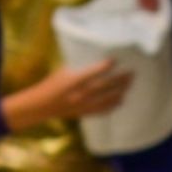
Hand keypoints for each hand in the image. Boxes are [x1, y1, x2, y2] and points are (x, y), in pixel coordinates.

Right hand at [2, 59, 133, 132]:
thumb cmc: (50, 85)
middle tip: (131, 73)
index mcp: (72, 81)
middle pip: (104, 86)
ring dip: (120, 91)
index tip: (115, 60)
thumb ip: (77, 67)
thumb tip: (95, 58)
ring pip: (106, 99)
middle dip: (119, 79)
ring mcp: (82, 105)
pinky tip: (120, 100)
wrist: (40, 105)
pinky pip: (102, 110)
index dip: (105, 66)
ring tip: (129, 84)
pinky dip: (112, 105)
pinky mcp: (83, 113)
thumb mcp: (61, 72)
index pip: (92, 73)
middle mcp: (79, 94)